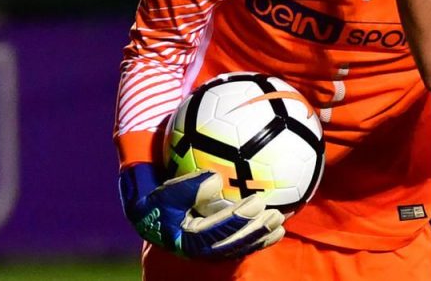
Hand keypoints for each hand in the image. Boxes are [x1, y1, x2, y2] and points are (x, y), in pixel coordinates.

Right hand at [120, 164, 284, 258]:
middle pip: (232, 243)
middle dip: (255, 230)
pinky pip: (241, 245)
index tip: (256, 202)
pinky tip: (277, 229)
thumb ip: (189, 187)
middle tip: (275, 215)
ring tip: (280, 221)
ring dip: (261, 236)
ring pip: (239, 247)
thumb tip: (216, 179)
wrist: (150, 218)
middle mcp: (201, 250)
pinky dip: (260, 239)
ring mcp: (210, 250)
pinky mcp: (218, 247)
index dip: (238, 218)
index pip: (216, 230)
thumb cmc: (159, 201)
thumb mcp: (166, 193)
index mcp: (187, 239)